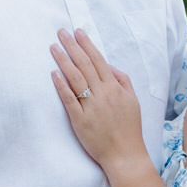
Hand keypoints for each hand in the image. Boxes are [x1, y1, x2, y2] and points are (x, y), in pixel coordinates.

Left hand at [50, 28, 148, 173]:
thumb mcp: (133, 100)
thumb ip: (122, 80)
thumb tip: (108, 65)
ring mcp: (90, 106)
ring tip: (53, 47)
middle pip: (84, 65)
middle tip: (61, 32)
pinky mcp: (80, 120)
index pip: (98, 60)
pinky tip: (53, 73)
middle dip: (72, 46)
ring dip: (63, 60)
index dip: (87, 44)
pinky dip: (61, 85)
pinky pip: (69, 99)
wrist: (125, 155)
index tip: (78, 32)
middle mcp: (102, 94)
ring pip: (75, 78)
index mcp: (115, 87)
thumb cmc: (129, 128)